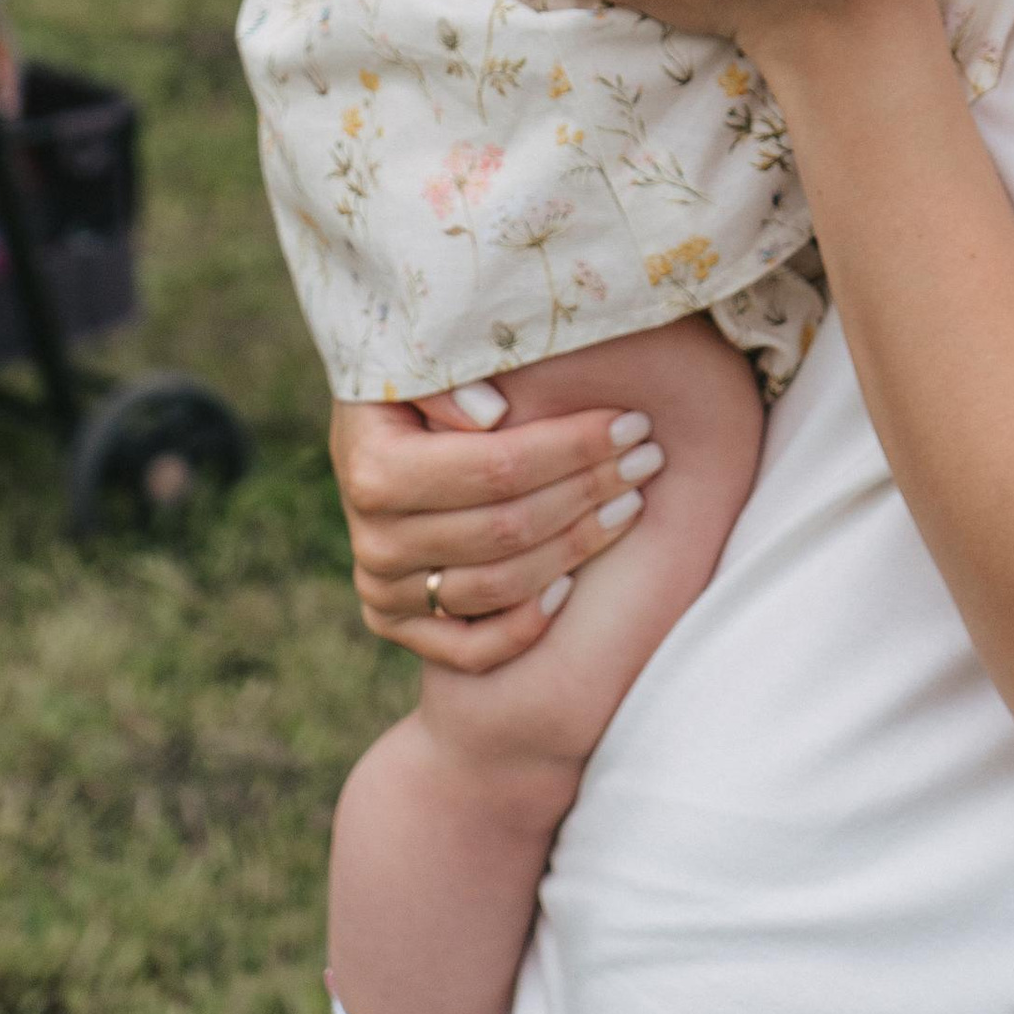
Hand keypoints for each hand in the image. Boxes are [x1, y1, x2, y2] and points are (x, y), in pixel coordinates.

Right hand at [331, 393, 670, 667]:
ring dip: (577, 549)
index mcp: (375, 471)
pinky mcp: (394, 625)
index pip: (497, 468)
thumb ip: (448, 379)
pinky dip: (524, 626)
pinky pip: (469, 649)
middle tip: (648, 458)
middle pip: (507, 529)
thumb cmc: (409, 389)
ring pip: (500, 588)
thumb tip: (492, 415)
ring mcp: (383, 590)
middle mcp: (375, 540)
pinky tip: (572, 587)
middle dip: (589, 490)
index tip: (630, 423)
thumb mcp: (414, 364)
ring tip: (631, 503)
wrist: (366, 440)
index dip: (572, 447)